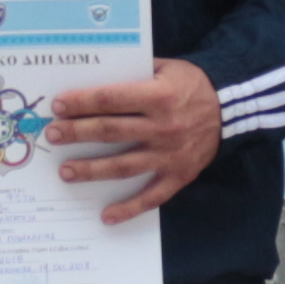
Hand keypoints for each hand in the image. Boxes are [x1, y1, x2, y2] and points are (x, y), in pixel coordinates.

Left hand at [46, 59, 221, 222]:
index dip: (81, 103)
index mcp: (158, 96)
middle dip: (77, 133)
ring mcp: (170, 155)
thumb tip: (96, 74)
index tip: (58, 106)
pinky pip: (151, 197)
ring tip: (65, 172)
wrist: (232, 108)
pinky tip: (106, 216)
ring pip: (123, 166)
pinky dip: (129, 208)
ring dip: (91, 170)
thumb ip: (135, 72)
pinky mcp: (179, 175)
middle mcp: (163, 127)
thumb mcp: (166, 67)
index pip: (110, 100)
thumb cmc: (192, 85)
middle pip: (110, 132)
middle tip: (53, 134)